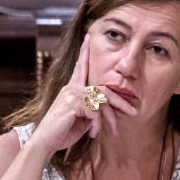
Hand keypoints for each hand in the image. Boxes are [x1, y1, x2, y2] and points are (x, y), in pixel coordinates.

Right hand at [27, 36, 137, 156]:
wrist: (45, 142)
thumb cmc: (62, 132)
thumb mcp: (82, 120)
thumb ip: (92, 110)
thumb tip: (106, 109)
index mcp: (72, 88)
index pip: (80, 67)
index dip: (84, 53)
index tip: (88, 37)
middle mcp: (72, 87)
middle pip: (104, 89)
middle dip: (120, 102)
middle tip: (134, 112)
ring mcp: (72, 93)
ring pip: (102, 101)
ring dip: (110, 118)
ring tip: (114, 130)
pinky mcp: (73, 103)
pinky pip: (95, 112)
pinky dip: (97, 124)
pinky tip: (92, 134)